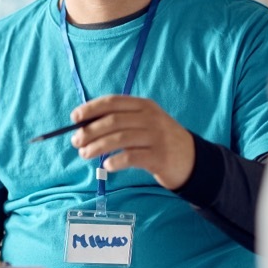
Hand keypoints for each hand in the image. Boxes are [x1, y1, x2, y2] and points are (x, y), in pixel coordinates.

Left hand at [69, 94, 195, 189]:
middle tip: (76, 141)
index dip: (91, 108)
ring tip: (84, 154)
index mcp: (144, 106)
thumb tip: (85, 127)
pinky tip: (107, 165)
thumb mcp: (145, 123)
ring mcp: (157, 137)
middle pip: (114, 121)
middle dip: (90, 131)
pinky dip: (115, 161)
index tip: (74, 118)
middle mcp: (151, 118)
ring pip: (120, 138)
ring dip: (97, 147)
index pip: (113, 102)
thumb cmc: (159, 141)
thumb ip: (120, 122)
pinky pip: (131, 157)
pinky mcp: (160, 157)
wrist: (193, 160)